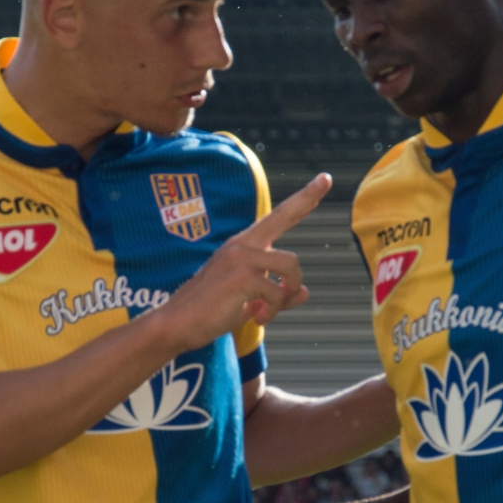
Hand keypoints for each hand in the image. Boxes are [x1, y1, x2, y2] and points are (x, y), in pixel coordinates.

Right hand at [152, 174, 331, 352]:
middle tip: (326, 178)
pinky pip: (277, 293)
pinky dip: (272, 311)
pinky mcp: (242, 275)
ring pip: (291, 266)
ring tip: (266, 310)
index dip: (302, 200)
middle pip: (283, 215)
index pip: (277, 218)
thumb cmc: (208, 313)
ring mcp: (241, 257)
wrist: (176, 324)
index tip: (323, 179)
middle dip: (307, 197)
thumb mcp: (248, 301)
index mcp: (242, 246)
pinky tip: (255, 317)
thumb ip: (277, 295)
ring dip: (286, 293)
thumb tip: (305, 292)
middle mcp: (242, 245)